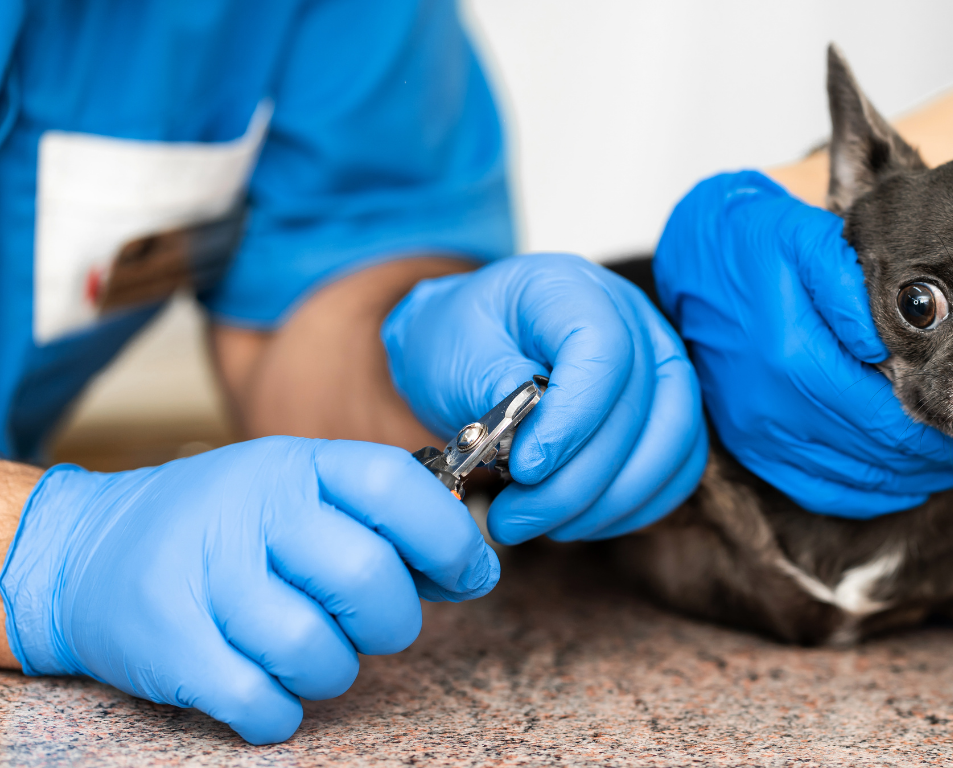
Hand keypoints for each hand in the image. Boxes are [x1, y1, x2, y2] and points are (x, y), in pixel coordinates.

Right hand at [0, 437, 495, 744]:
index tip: (469, 573)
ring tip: (303, 651)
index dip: (449, 537)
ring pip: (319, 651)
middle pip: (369, 579)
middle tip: (368, 625)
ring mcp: (206, 577)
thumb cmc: (221, 528)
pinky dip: (277, 710)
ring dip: (330, 669)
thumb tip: (473, 569)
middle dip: (390, 621)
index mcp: (293, 466)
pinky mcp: (171, 646)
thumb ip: (381, 523)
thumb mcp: (295, 494)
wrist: (85, 553)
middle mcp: (251, 512)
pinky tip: (265, 689)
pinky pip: (262, 702)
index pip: (396, 487)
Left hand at [383, 253, 705, 542]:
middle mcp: (633, 317)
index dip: (573, 419)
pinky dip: (634, 505)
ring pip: (672, 439)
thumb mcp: (454, 353)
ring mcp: (660, 360)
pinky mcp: (669, 406)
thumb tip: (534, 438)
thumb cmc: (460, 342)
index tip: (525, 468)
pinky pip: (679, 463)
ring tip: (542, 525)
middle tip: (513, 520)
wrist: (471, 347)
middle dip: (578, 480)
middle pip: (639, 404)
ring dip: (609, 500)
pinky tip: (579, 522)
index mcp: (572, 288)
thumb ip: (494, 386)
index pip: (605, 350)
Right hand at [654, 171, 952, 516]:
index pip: (888, 419)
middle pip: (876, 457)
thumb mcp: (806, 240)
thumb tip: (890, 348)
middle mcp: (773, 408)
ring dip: (909, 481)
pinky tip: (898, 483)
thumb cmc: (754, 240)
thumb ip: (852, 290)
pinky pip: (815, 490)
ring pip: (851, 481)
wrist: (692, 258)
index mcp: (793, 358)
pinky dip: (864, 494)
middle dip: (938, 462)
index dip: (943, 434)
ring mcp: (758, 434)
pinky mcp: (750, 446)